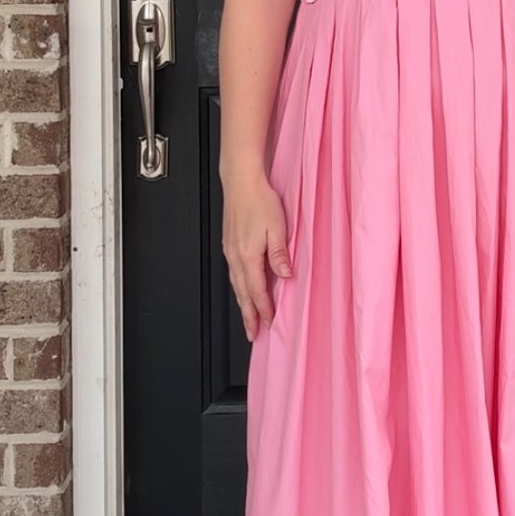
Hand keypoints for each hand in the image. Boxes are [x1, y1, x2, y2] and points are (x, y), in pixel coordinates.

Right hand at [221, 171, 292, 339]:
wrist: (241, 182)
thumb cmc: (259, 200)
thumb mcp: (277, 227)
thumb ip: (280, 254)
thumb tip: (285, 275)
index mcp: (248, 255)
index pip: (256, 290)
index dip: (263, 309)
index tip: (268, 322)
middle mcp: (235, 256)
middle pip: (242, 293)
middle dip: (248, 315)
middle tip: (252, 333)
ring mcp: (230, 250)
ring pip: (235, 284)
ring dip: (242, 303)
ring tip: (247, 317)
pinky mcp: (229, 244)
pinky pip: (233, 273)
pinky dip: (238, 287)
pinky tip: (242, 289)